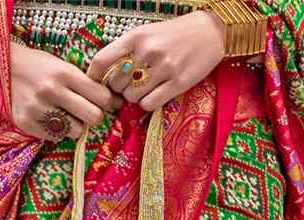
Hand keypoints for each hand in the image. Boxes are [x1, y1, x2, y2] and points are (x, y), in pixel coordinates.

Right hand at [10, 41, 122, 139]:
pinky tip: (49, 119)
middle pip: (93, 116)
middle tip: (88, 113)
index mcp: (64, 73)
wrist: (2, 67)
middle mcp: (52, 91)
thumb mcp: (60, 65)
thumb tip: (110, 101)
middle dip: (94, 116)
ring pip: (76, 131)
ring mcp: (39, 109)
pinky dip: (57, 131)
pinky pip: (55, 137)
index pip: (101, 96)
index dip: (108, 102)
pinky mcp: (27, 123)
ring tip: (66, 116)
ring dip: (75, 126)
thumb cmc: (38, 66)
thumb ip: (81, 82)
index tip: (106, 103)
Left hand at [86, 11, 225, 111]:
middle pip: (116, 84)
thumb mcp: (146, 34)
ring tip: (146, 88)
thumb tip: (104, 76)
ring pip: (131, 97)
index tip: (95, 86)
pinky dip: (148, 104)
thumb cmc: (173, 35)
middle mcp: (147, 51)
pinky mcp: (177, 83)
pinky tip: (155, 94)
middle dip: (119, 89)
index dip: (93, 77)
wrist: (210, 32)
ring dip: (135, 98)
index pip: (101, 60)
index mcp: (135, 36)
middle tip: (130, 86)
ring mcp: (163, 67)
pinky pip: (149, 104)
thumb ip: (125, 51)